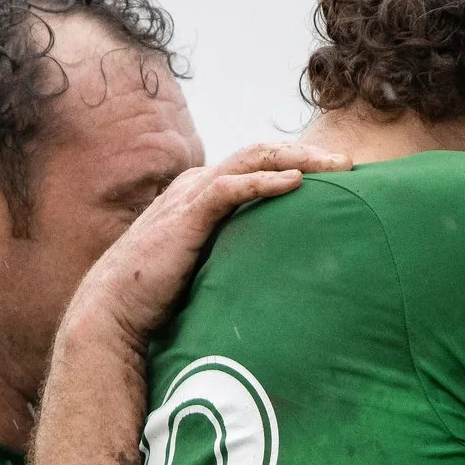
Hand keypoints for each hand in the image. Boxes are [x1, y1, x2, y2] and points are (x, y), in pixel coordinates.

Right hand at [61, 141, 349, 353]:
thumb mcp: (203, 270)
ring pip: (251, 160)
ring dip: (298, 159)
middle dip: (307, 153)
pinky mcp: (185, 216)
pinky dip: (265, 182)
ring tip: (337, 165)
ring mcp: (190, 197)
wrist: (114, 311)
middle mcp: (196, 187)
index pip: (255, 166)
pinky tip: (297, 184)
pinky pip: (230, 188)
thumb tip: (270, 275)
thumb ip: (230, 259)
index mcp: (201, 195)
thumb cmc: (156, 298)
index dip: (296, 164)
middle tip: (350, 163)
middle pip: (261, 154)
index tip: (336, 177)